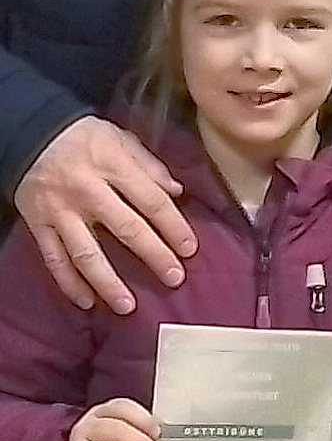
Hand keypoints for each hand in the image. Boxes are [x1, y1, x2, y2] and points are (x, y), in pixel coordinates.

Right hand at [15, 117, 192, 314]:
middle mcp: (88, 192)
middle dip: (153, 256)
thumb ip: (150, 166)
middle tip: (174, 278)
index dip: (174, 226)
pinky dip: (69, 284)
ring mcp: (61, 212)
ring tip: (128, 305)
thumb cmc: (85, 137)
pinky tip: (87, 302)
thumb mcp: (121, 139)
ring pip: (86, 254)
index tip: (190, 249)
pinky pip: (54, 260)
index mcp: (114, 167)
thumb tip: (178, 192)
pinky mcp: (38, 226)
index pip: (152, 202)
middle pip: (126, 229)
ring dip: (108, 283)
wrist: (31, 134)